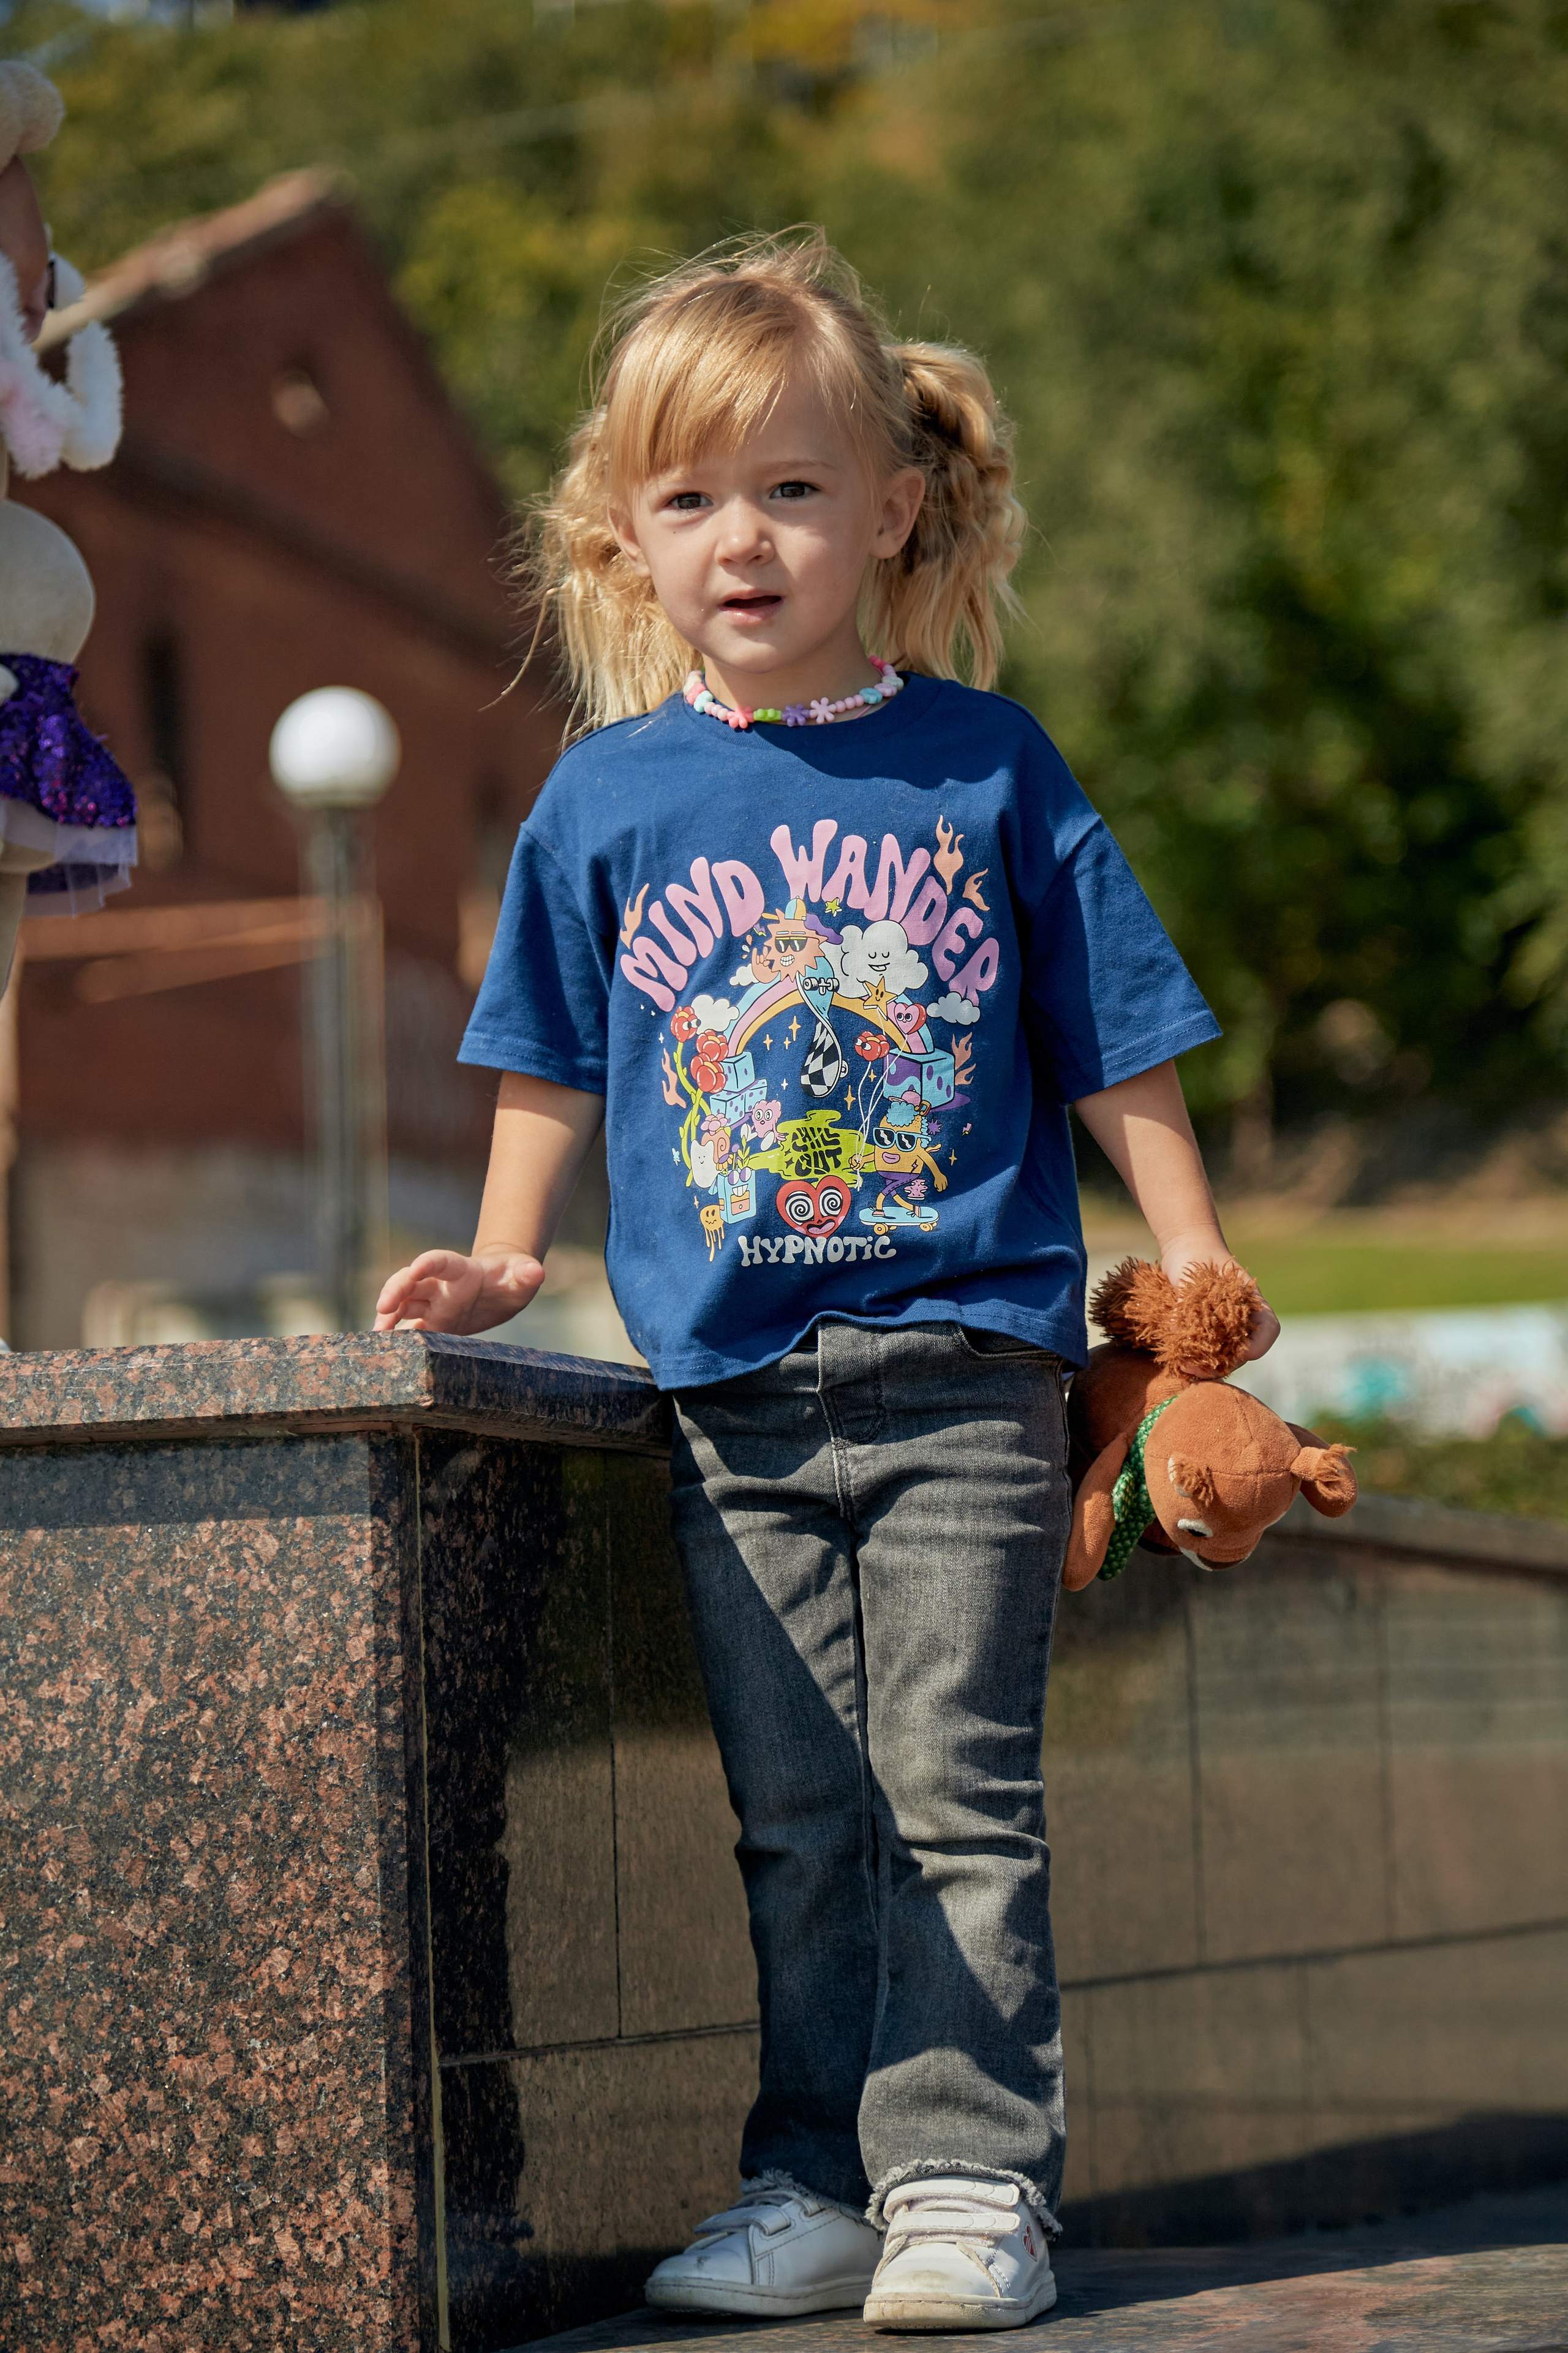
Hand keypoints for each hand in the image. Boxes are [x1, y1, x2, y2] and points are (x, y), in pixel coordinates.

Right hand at [374, 1248, 544, 1334]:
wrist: (502, 1288)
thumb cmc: (512, 1277)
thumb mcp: (523, 1274)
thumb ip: (527, 1272)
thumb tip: (535, 1272)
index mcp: (461, 1270)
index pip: (440, 1261)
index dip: (427, 1263)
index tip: (415, 1268)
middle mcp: (441, 1287)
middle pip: (411, 1282)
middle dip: (395, 1290)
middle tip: (383, 1308)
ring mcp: (434, 1305)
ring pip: (403, 1306)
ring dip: (388, 1318)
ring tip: (377, 1337)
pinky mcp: (433, 1324)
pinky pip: (410, 1329)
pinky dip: (397, 1338)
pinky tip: (384, 1351)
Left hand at [1160, 1236, 1280, 1365]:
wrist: (1185, 1247)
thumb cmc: (1195, 1255)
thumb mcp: (1191, 1276)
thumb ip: (1185, 1302)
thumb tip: (1174, 1330)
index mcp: (1252, 1301)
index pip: (1268, 1330)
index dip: (1257, 1346)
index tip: (1238, 1354)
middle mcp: (1243, 1317)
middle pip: (1244, 1350)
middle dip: (1223, 1364)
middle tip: (1196, 1370)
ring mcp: (1226, 1326)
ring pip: (1225, 1354)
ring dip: (1208, 1366)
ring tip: (1186, 1370)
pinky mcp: (1207, 1330)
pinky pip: (1208, 1350)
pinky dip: (1197, 1358)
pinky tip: (1180, 1363)